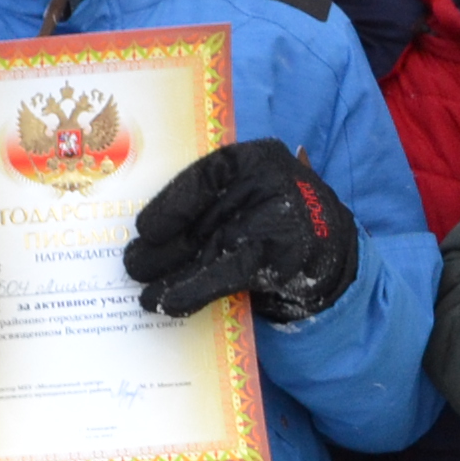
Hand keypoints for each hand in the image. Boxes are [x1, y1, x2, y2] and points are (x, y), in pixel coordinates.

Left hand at [126, 139, 358, 325]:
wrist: (327, 244)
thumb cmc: (273, 213)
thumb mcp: (245, 193)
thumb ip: (209, 202)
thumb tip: (147, 232)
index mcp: (254, 157)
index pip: (204, 175)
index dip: (170, 203)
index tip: (143, 228)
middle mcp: (268, 182)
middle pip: (203, 218)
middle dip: (164, 246)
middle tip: (132, 264)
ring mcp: (280, 218)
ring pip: (213, 249)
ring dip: (173, 275)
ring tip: (144, 294)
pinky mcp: (283, 256)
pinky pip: (230, 273)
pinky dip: (196, 290)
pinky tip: (170, 303)